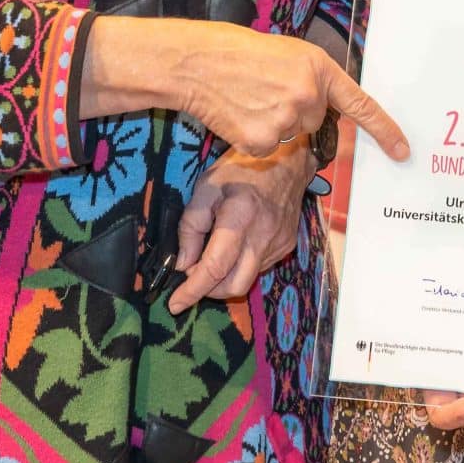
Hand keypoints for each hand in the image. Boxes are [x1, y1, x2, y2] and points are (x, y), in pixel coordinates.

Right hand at [87, 18, 408, 162]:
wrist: (199, 61)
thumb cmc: (240, 52)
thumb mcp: (288, 55)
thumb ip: (312, 80)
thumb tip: (321, 109)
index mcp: (320, 68)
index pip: (361, 105)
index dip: (384, 130)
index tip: (403, 152)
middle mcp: (310, 96)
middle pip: (315, 122)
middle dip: (295, 113)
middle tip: (265, 91)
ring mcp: (288, 120)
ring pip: (290, 137)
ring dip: (273, 126)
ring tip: (249, 99)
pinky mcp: (264, 141)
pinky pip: (269, 150)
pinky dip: (255, 139)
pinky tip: (239, 115)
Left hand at [168, 142, 314, 314]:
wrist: (288, 158)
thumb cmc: (241, 167)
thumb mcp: (206, 187)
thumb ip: (191, 225)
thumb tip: (182, 263)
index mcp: (239, 217)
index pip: (214, 268)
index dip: (192, 291)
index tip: (174, 304)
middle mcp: (263, 236)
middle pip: (234, 286)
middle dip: (209, 291)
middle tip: (193, 275)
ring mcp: (279, 243)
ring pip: (247, 279)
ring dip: (225, 278)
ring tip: (213, 256)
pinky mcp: (287, 245)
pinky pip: (259, 267)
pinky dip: (241, 265)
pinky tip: (236, 245)